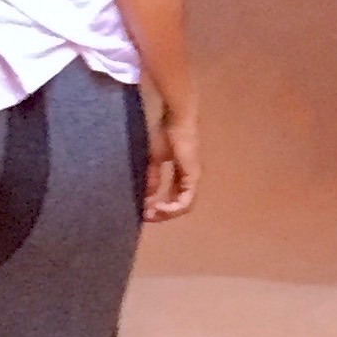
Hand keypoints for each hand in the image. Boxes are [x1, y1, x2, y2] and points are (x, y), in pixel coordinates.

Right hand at [144, 104, 197, 221]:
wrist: (176, 120)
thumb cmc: (165, 134)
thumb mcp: (155, 160)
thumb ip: (153, 178)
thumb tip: (147, 197)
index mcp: (181, 173)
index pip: (173, 196)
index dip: (160, 205)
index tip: (143, 210)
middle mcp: (189, 178)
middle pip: (179, 204)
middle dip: (162, 213)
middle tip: (146, 216)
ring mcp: (193, 178)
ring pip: (183, 206)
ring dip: (166, 213)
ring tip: (151, 214)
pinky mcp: (193, 176)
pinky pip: (185, 200)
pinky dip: (172, 207)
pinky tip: (159, 208)